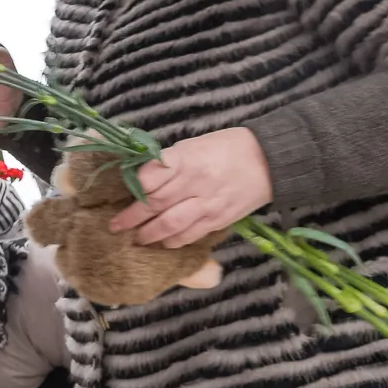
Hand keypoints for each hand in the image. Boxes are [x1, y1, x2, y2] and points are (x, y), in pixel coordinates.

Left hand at [109, 128, 272, 248]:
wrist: (271, 159)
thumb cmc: (226, 148)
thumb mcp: (193, 145)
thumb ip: (168, 164)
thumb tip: (140, 179)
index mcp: (187, 159)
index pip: (149, 177)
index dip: (133, 189)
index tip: (121, 194)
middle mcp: (195, 182)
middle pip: (155, 205)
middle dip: (131, 218)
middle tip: (116, 226)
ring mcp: (208, 204)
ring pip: (170, 225)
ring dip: (149, 235)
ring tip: (136, 239)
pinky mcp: (219, 219)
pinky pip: (190, 235)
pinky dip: (173, 241)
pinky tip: (162, 242)